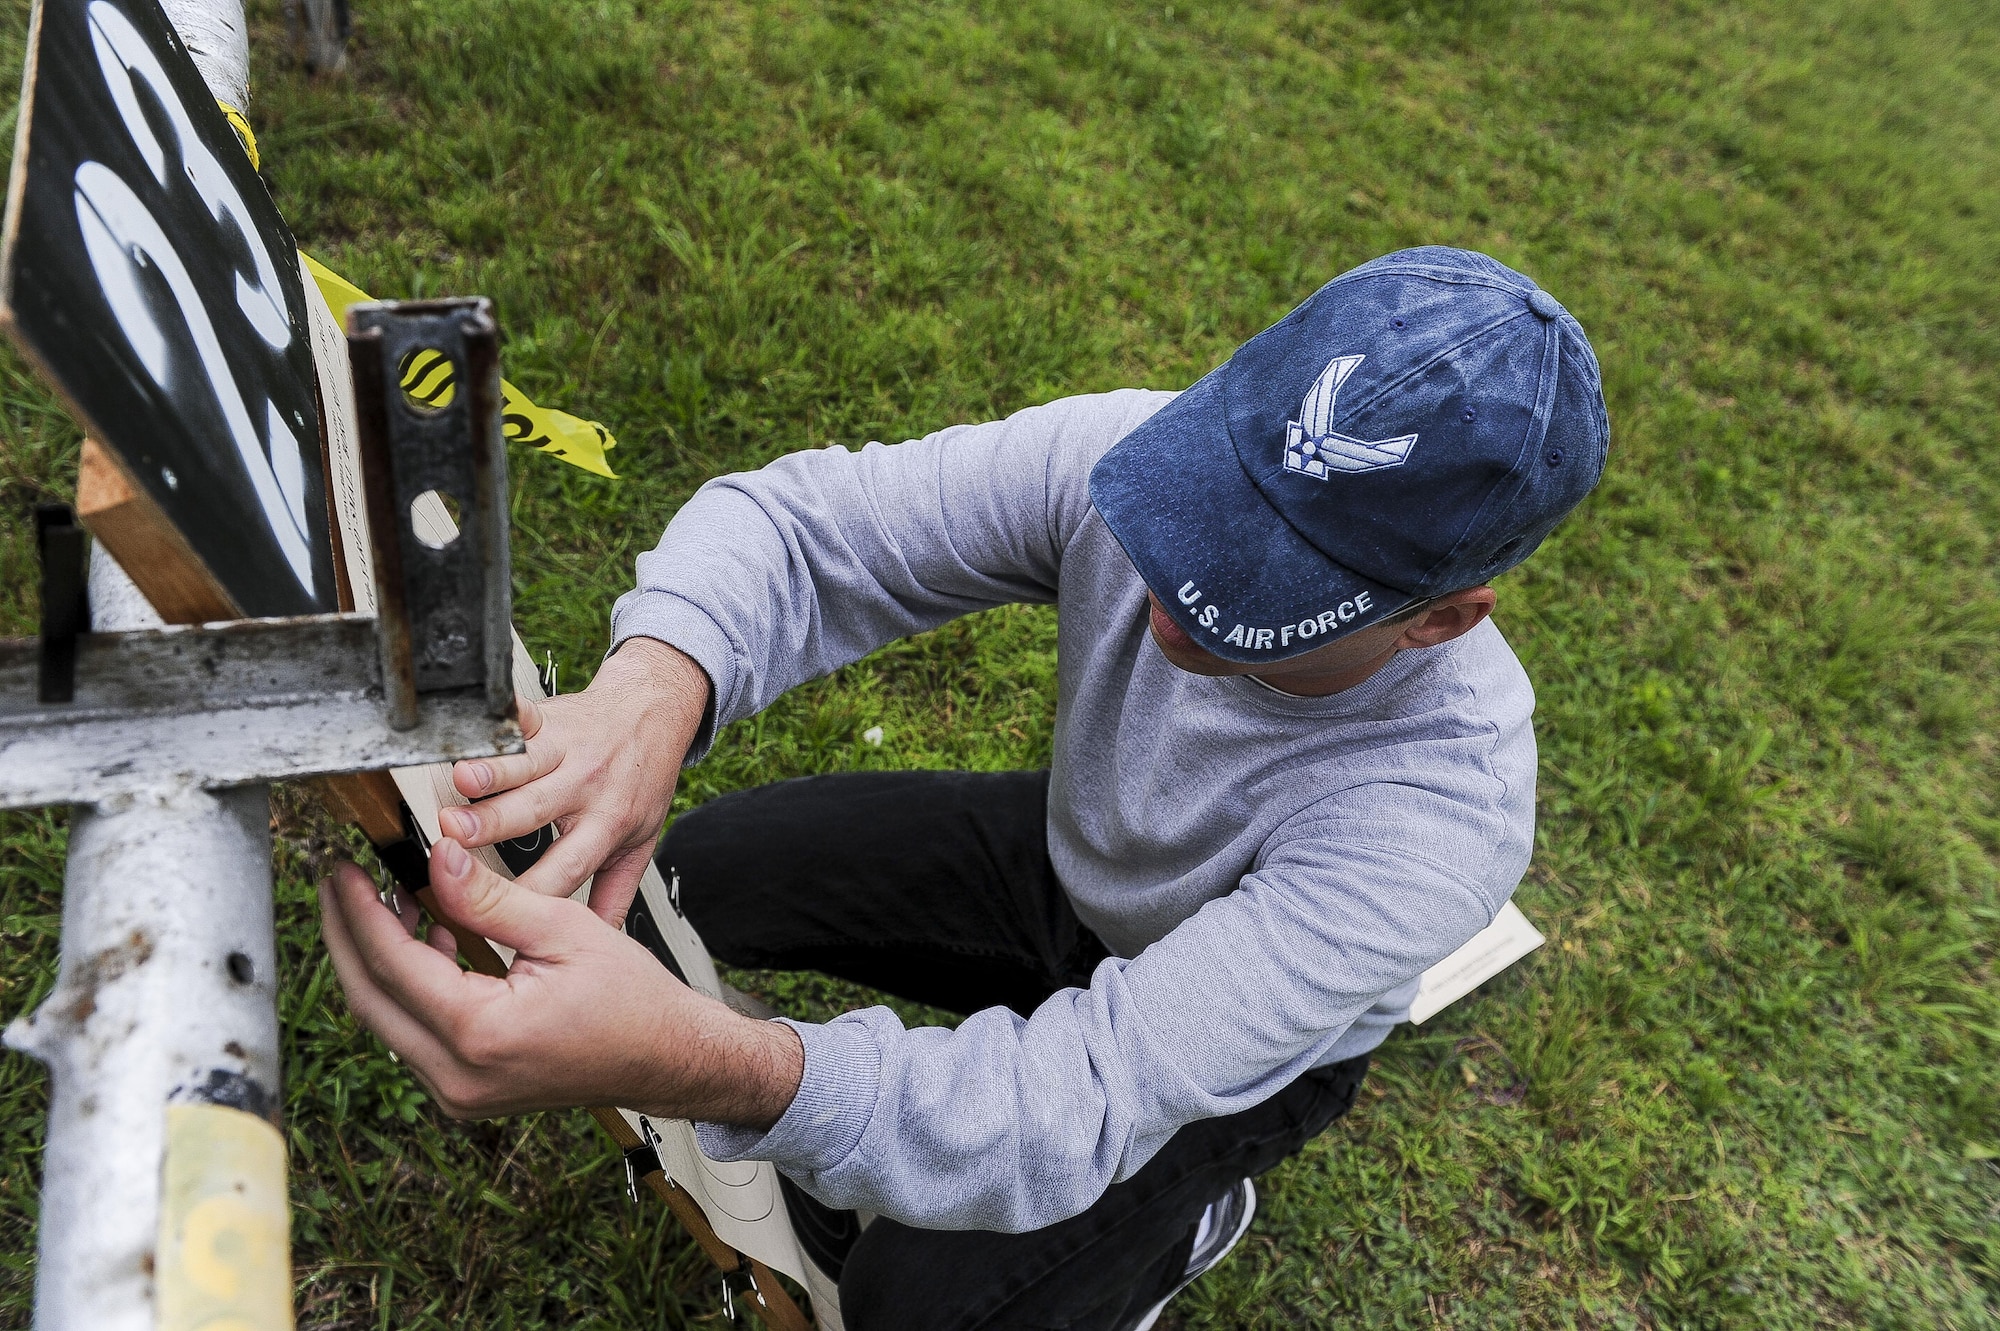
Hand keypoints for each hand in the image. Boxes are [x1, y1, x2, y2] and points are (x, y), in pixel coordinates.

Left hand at [319, 839, 803, 1125]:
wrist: (666, 1057)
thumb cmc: (631, 999)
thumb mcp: (563, 928)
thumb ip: (490, 898)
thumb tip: (437, 860)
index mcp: (480, 1033)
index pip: (391, 963)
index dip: (359, 910)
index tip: (343, 869)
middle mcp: (458, 1075)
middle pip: (369, 998)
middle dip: (347, 934)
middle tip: (339, 882)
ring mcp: (458, 1091)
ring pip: (386, 1019)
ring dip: (378, 959)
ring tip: (389, 898)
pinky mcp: (465, 1091)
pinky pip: (415, 1034)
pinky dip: (410, 986)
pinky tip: (429, 939)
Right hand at [441, 637, 707, 925]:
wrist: (654, 714)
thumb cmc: (641, 780)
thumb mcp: (638, 842)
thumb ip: (613, 893)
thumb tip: (594, 941)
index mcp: (605, 825)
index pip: (565, 868)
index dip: (527, 891)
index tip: (485, 908)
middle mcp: (584, 787)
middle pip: (535, 810)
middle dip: (493, 824)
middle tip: (453, 835)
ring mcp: (565, 749)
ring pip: (522, 762)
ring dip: (490, 770)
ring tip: (459, 779)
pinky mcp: (549, 717)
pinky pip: (520, 716)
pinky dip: (498, 718)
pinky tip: (474, 721)